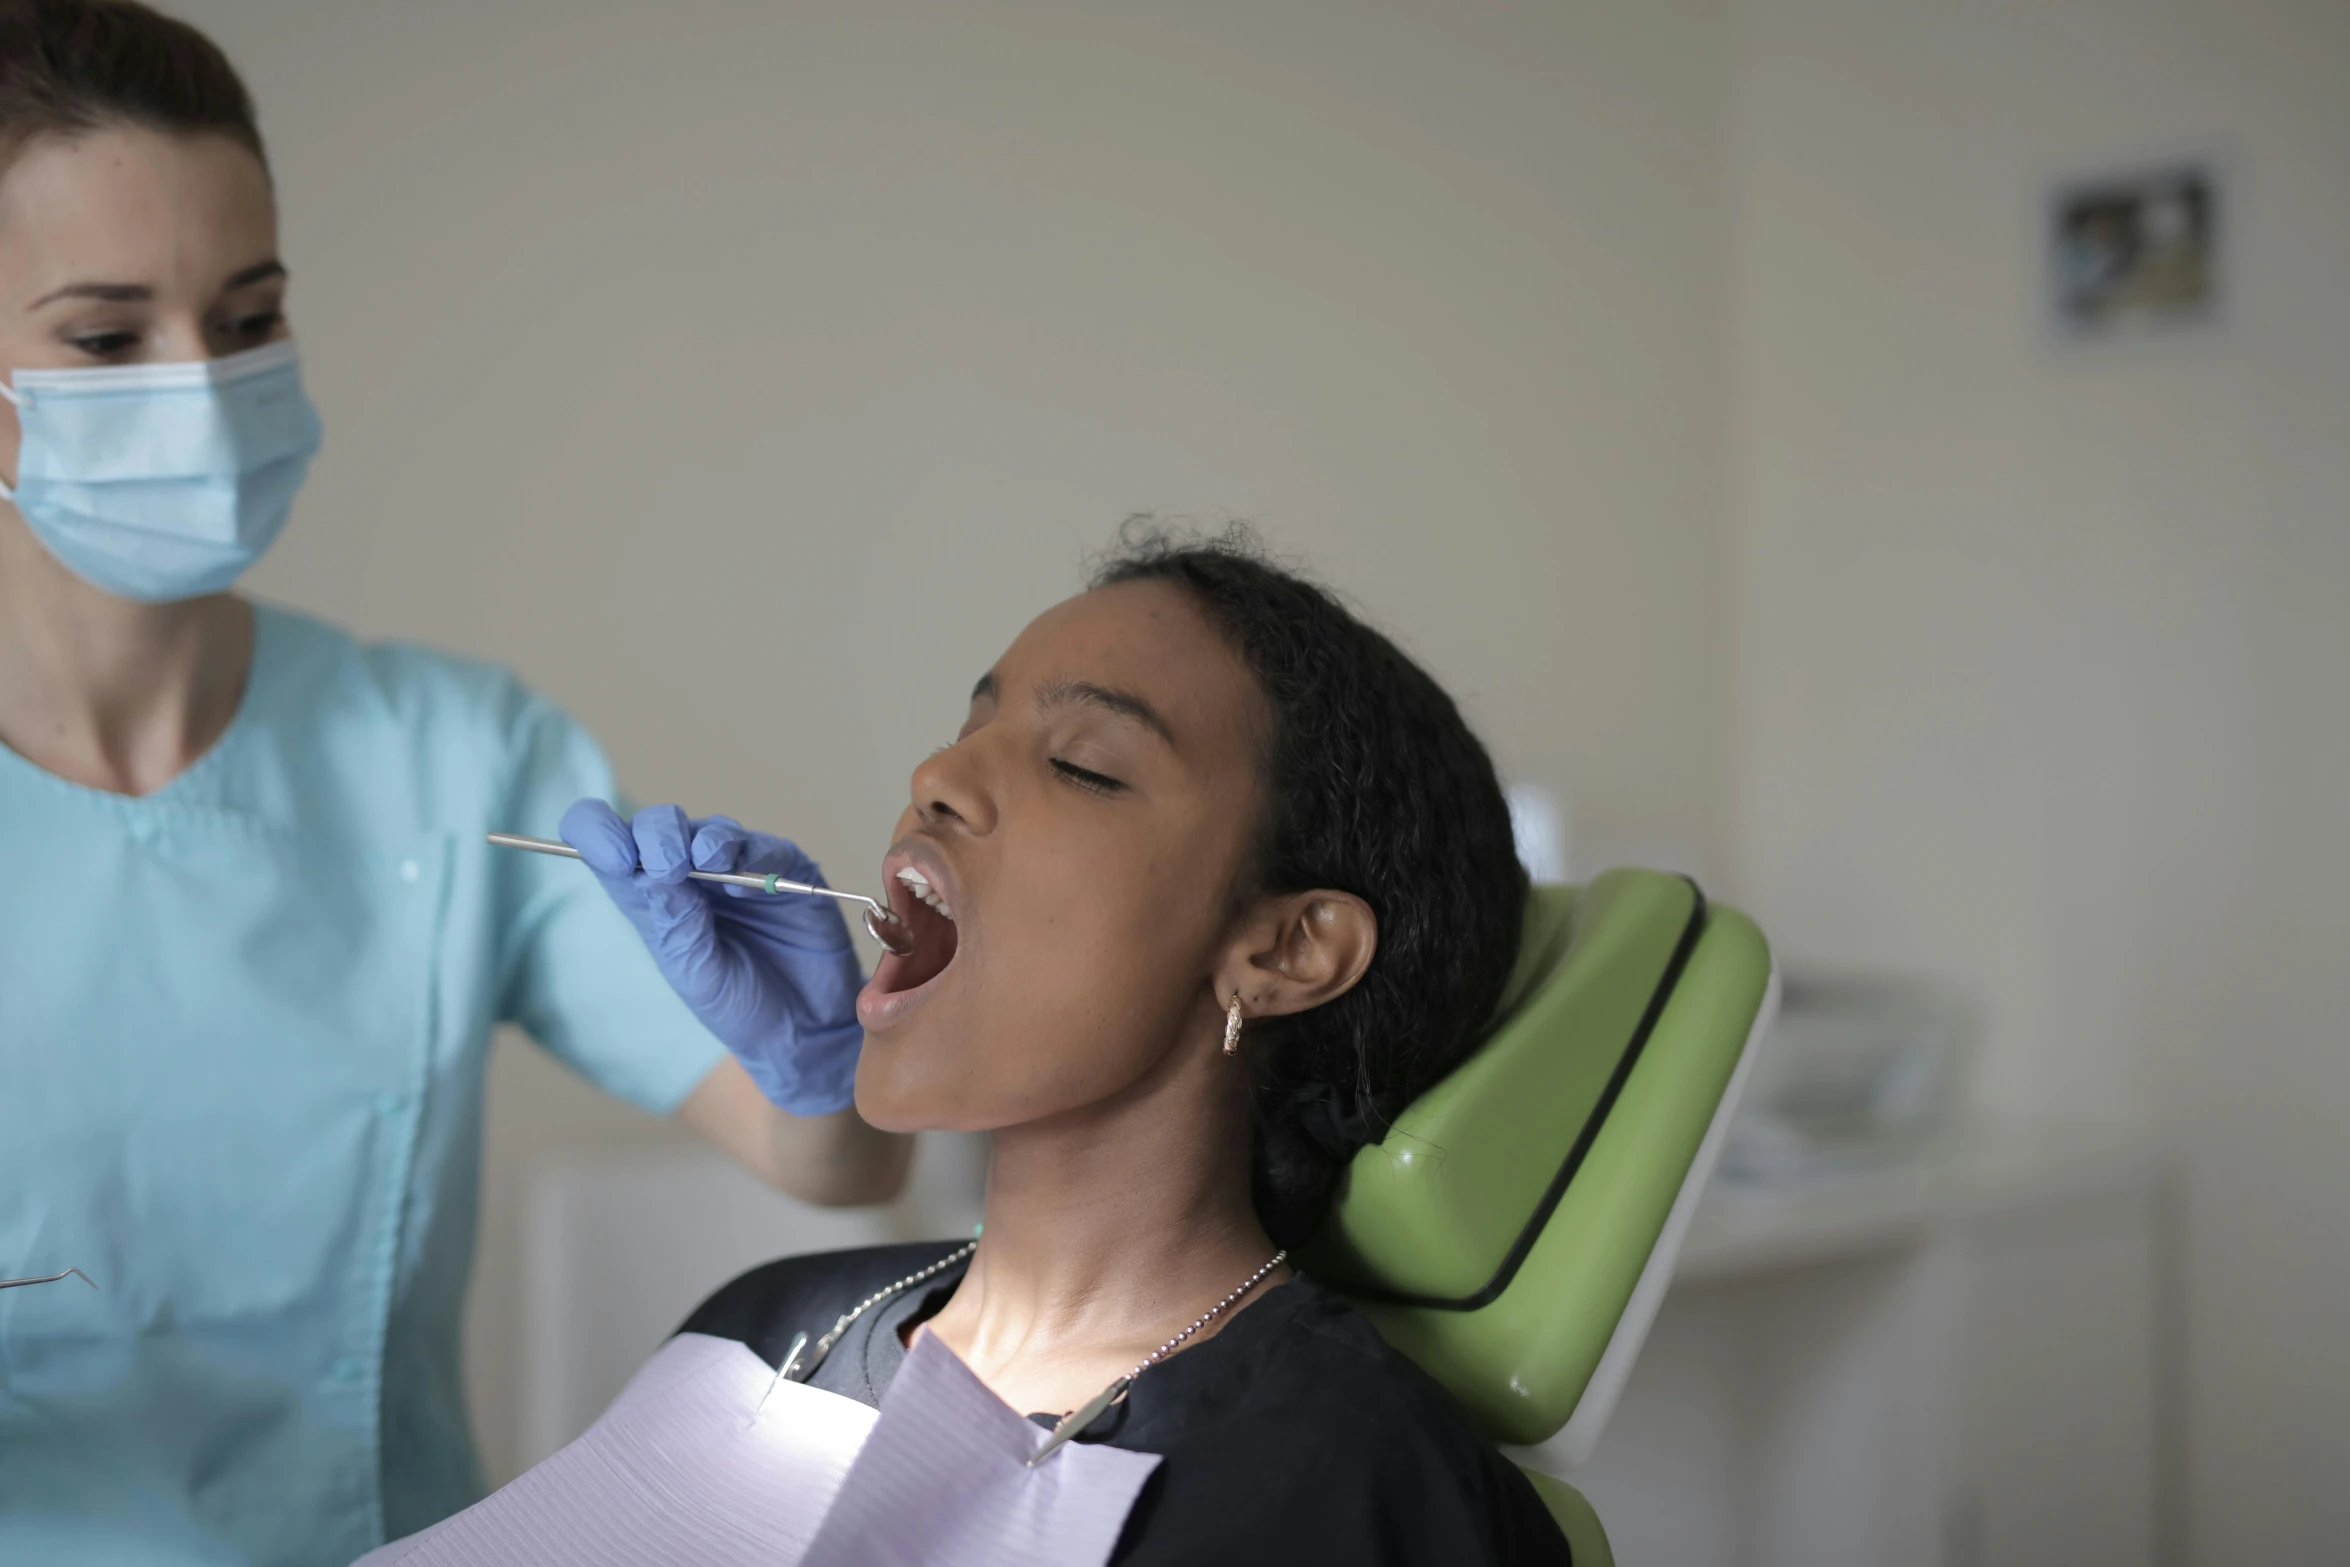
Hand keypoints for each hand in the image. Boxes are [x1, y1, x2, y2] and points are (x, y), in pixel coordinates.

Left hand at [559, 798, 864, 1114]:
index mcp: (651, 899)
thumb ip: (674, 922)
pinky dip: (752, 856)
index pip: (602, 843)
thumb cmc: (739, 1008)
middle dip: (657, 835)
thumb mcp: (694, 973)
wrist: (802, 1031)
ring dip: (705, 841)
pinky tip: (746, 886)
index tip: (614, 858)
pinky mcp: (785, 869)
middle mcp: (689, 876)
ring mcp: (737, 869)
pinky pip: (766, 847)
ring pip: (710, 828)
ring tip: (709, 866)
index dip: (598, 833)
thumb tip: (649, 870)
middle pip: (657, 825)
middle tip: (668, 868)